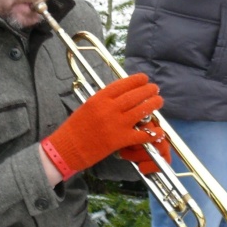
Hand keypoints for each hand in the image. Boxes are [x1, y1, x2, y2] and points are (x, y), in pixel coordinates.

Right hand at [42, 73, 162, 178]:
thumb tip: (120, 94)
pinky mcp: (120, 140)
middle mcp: (109, 109)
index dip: (136, 80)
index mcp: (99, 98)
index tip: (144, 78)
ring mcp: (116, 124)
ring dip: (153, 105)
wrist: (67, 148)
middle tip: (155, 89)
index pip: (122, 84)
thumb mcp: (87, 106)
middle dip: (148, 90)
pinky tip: (158, 131)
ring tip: (158, 102)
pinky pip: (141, 134)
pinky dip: (152, 133)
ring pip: (141, 110)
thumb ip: (103, 100)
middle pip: (135, 95)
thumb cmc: (74, 128)